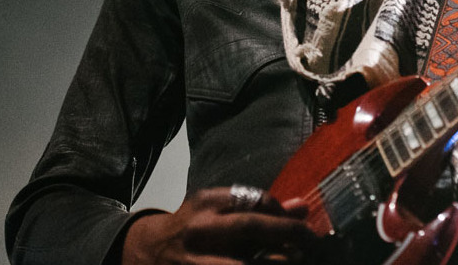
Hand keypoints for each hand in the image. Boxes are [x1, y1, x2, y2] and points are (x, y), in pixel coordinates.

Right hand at [122, 187, 315, 264]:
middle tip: (313, 243)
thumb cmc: (192, 228)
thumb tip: (303, 208)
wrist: (144, 252)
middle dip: (288, 234)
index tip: (299, 225)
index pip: (255, 200)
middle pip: (250, 227)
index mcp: (207, 203)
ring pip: (242, 264)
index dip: (283, 214)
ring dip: (276, 263)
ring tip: (297, 261)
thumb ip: (259, 207)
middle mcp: (200, 229)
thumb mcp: (219, 208)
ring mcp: (196, 261)